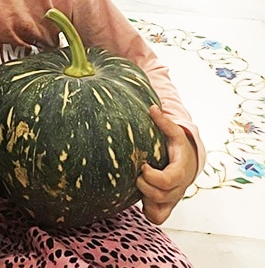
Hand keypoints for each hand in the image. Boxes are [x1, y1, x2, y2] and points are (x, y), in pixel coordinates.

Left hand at [136, 105, 197, 224]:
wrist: (188, 163)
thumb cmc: (178, 147)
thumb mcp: (174, 133)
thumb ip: (164, 122)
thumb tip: (153, 108)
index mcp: (180, 171)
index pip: (167, 181)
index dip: (152, 176)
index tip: (143, 165)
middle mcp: (179, 189)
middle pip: (159, 196)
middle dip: (144, 185)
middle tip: (138, 173)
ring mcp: (173, 200)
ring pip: (158, 211)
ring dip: (145, 199)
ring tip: (140, 184)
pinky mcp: (167, 207)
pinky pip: (157, 218)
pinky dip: (148, 210)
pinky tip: (142, 196)